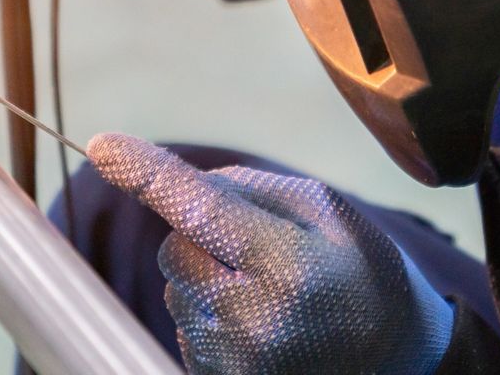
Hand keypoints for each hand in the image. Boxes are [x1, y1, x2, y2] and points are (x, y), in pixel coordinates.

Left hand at [89, 134, 454, 374]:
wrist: (397, 358)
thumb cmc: (363, 273)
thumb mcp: (326, 211)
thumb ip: (250, 188)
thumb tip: (176, 184)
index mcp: (289, 266)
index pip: (200, 209)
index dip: (147, 174)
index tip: (103, 146)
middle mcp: (254, 321)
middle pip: (176, 247)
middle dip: (203, 237)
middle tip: (265, 252)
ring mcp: (233, 361)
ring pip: (176, 286)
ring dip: (207, 278)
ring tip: (273, 295)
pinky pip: (183, 324)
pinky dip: (209, 314)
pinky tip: (261, 323)